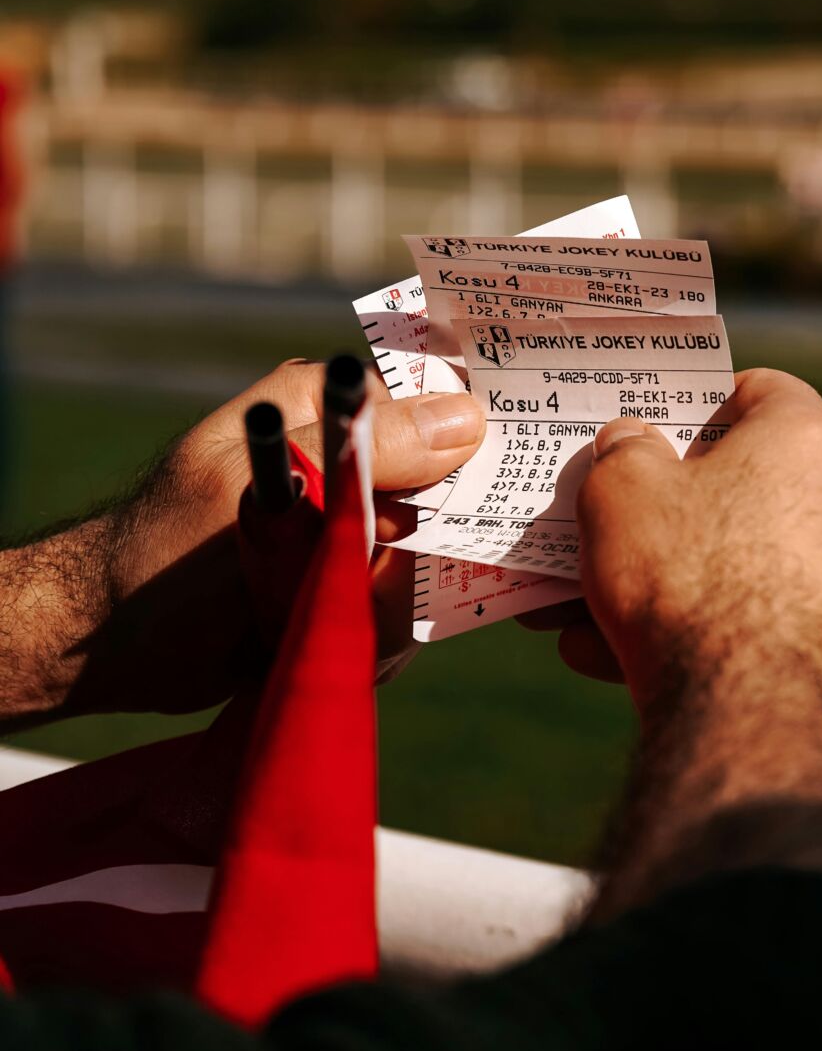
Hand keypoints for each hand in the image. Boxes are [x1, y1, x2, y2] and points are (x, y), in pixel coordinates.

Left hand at [52, 362, 482, 717]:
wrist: (119, 646)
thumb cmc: (168, 552)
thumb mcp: (271, 490)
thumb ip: (368, 454)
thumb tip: (469, 419)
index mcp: (323, 407)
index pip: (429, 405)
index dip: (463, 444)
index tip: (473, 487)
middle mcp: (346, 460)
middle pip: (444, 489)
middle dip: (427, 541)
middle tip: (376, 569)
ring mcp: (354, 525)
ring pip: (431, 557)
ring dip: (391, 598)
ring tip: (327, 610)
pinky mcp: (352, 581)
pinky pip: (407, 603)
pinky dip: (382, 632)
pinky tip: (335, 637)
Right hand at [527, 369, 821, 741]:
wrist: (742, 711)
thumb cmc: (682, 578)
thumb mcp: (620, 491)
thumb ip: (625, 451)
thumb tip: (633, 444)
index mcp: (808, 441)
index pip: (762, 389)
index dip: (703, 405)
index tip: (661, 434)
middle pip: (756, 489)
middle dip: (680, 512)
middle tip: (621, 532)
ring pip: (758, 568)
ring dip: (688, 584)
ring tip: (600, 617)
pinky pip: (778, 630)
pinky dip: (721, 638)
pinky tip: (643, 665)